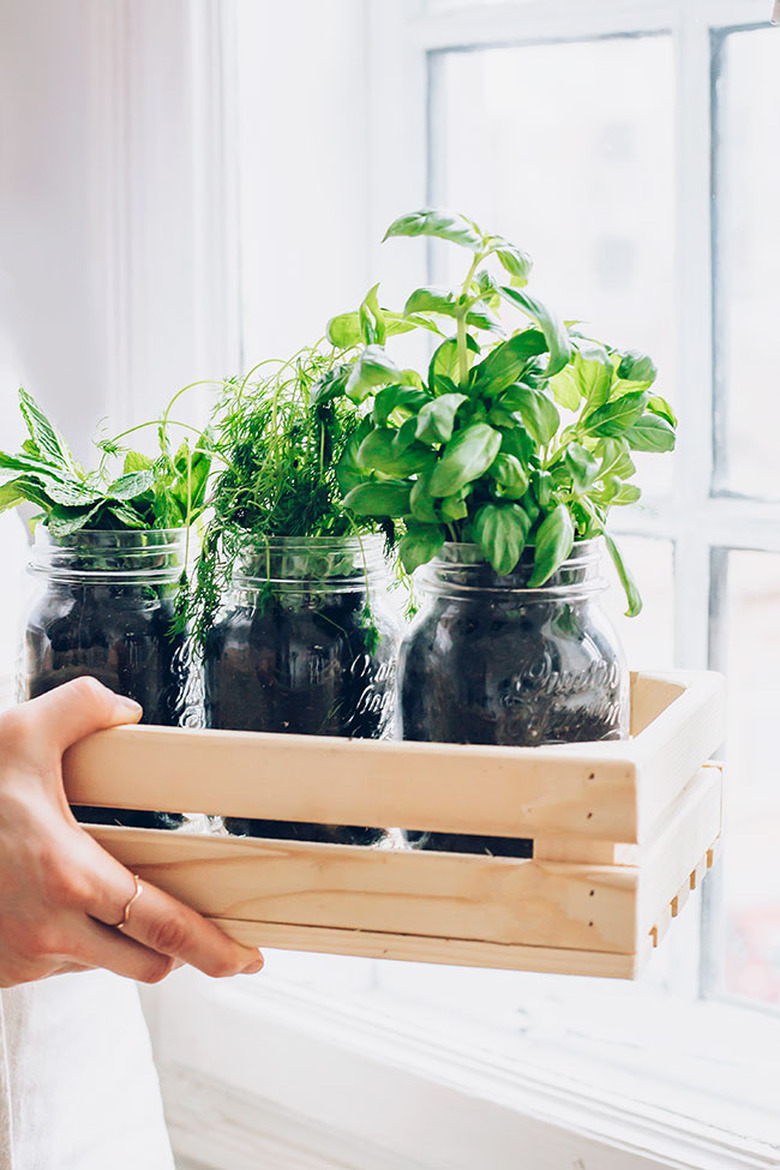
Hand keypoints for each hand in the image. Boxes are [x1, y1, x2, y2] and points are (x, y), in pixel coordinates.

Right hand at [0, 677, 264, 987]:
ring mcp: (23, 958)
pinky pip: (59, 963)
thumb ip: (81, 706)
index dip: (215, 949)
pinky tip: (54, 899)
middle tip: (198, 927)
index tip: (248, 958)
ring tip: (108, 892)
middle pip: (148, 964)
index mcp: (72, 878)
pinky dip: (74, 938)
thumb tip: (126, 709)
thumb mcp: (18, 732)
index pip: (165, 928)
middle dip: (177, 949)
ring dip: (118, 939)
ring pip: (102, 964)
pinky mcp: (2, 970)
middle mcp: (52, 930)